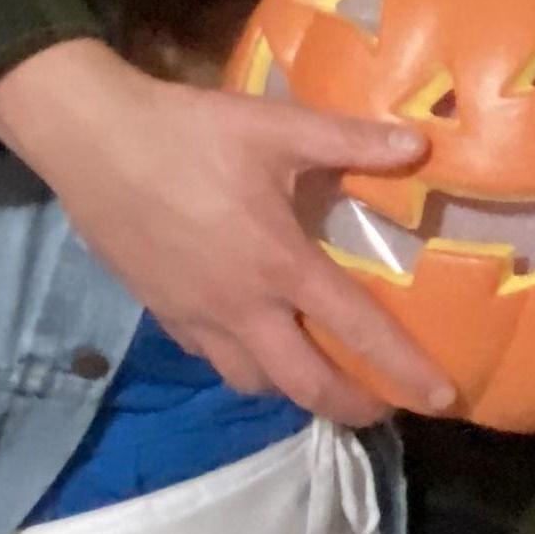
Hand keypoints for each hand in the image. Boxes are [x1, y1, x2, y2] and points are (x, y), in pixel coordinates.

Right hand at [0, 41, 453, 421]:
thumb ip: (351, 141)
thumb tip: (418, 146)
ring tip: (320, 375)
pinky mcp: (162, 313)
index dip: (405, 370)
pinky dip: (244, 364)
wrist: (91, 140)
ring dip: (295, 390)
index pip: (358, 331)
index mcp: (280, 266)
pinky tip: (255, 341)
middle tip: (384, 407)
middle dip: (352, 406)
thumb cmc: (189, 132)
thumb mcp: (277, 126)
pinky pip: (213, 359)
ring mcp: (197, 317)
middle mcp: (242, 308)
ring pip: (254, 383)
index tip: (443, 398)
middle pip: (306, 386)